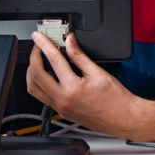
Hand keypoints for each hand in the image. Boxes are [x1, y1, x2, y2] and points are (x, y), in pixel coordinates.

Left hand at [26, 31, 145, 139]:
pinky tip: (46, 75)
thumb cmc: (115, 99)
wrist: (123, 118)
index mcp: (73, 88)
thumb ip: (79, 56)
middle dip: (33, 57)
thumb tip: (70, 42)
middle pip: (36, 75)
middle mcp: (63, 100)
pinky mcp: (61, 112)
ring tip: (39, 60)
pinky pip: (42, 97)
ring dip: (32, 72)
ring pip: (34, 89)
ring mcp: (60, 108)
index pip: (53, 60)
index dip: (44, 44)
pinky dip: (39, 83)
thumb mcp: (98, 72)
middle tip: (38, 46)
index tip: (39, 37)